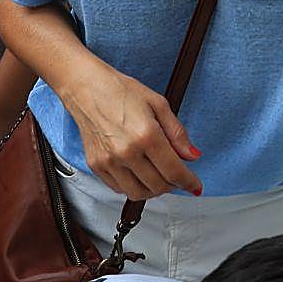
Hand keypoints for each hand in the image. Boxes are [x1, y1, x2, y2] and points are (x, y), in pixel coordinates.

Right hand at [61, 66, 201, 198]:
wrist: (87, 88)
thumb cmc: (121, 91)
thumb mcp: (158, 104)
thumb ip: (177, 133)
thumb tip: (192, 155)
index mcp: (146, 134)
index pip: (173, 171)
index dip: (189, 182)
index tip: (195, 186)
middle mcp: (126, 152)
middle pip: (158, 186)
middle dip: (173, 185)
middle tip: (177, 176)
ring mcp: (109, 161)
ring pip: (138, 193)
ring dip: (153, 190)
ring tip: (158, 176)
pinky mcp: (96, 166)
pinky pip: (119, 189)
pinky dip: (134, 186)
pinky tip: (139, 173)